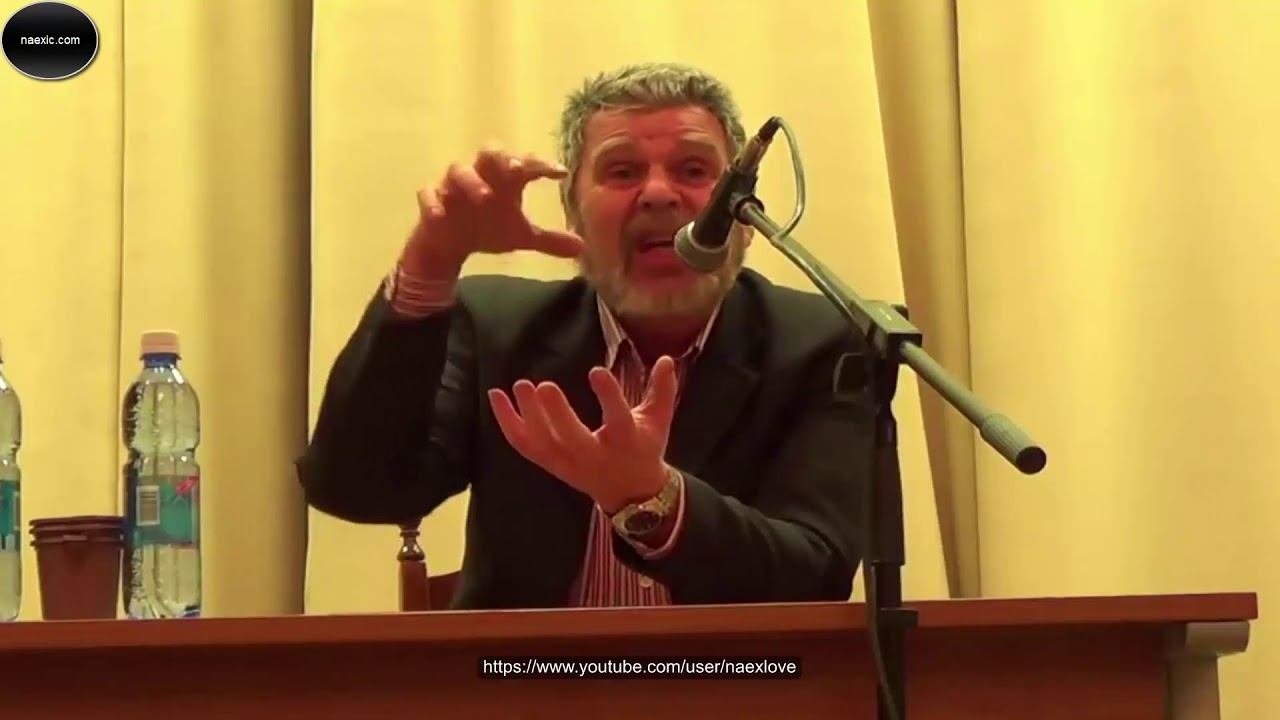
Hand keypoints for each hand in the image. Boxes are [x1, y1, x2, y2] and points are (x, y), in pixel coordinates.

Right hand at [403, 146, 584, 274]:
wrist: (450, 242)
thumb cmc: (487, 229)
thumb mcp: (520, 236)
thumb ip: (549, 240)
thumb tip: (582, 248)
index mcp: (504, 180)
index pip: (525, 163)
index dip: (541, 165)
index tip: (560, 173)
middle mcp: (480, 175)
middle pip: (489, 152)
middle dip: (502, 157)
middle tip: (516, 169)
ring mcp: (454, 187)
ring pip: (458, 170)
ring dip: (471, 180)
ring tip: (485, 197)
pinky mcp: (432, 201)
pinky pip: (428, 195)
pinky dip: (433, 202)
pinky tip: (440, 215)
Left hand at [487, 356, 679, 512]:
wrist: (628, 491)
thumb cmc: (643, 447)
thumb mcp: (657, 421)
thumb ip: (662, 390)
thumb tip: (667, 358)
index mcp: (624, 441)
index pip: (618, 420)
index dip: (608, 397)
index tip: (597, 371)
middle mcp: (594, 456)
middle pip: (572, 439)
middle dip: (557, 415)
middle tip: (544, 385)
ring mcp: (568, 462)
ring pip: (543, 443)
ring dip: (528, 416)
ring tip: (520, 385)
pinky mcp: (550, 463)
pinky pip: (524, 445)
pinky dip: (507, 422)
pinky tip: (496, 396)